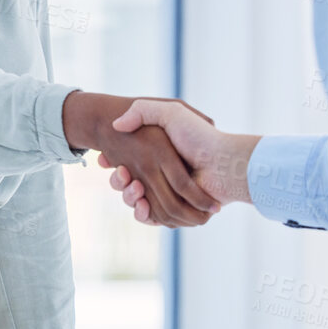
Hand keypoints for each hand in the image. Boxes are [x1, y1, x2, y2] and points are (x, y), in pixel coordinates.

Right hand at [94, 100, 260, 225]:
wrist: (223, 162)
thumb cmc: (199, 135)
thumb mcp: (169, 111)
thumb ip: (142, 111)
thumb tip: (117, 125)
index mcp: (157, 156)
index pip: (125, 163)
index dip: (111, 162)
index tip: (103, 159)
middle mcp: (161, 176)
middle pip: (127, 184)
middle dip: (118, 182)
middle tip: (123, 174)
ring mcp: (168, 194)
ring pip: (135, 202)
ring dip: (128, 197)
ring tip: (134, 187)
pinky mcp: (174, 211)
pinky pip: (152, 217)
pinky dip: (143, 214)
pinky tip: (141, 204)